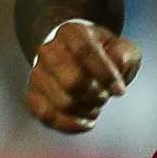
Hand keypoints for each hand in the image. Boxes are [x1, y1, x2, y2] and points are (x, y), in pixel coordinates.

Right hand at [25, 17, 139, 132]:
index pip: (85, 52)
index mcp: (71, 32)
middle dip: (96, 95)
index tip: (120, 91)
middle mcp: (48, 50)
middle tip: (104, 96)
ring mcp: (37, 73)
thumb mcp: (121, 48)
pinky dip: (71, 124)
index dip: (105, 74)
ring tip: (95, 105)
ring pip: (63, 103)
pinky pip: (48, 116)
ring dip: (87, 110)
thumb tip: (115, 72)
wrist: (74, 57)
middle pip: (72, 82)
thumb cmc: (103, 54)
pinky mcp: (32, 95)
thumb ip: (124, 55)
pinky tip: (86, 121)